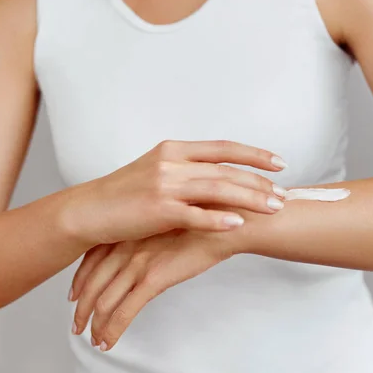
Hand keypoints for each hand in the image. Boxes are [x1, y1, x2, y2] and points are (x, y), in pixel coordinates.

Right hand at [60, 140, 286, 246]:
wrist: (88, 210)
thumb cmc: (124, 193)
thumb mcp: (156, 170)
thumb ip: (187, 170)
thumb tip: (220, 176)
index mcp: (174, 149)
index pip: (223, 148)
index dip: (254, 155)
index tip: (280, 163)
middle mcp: (172, 162)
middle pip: (226, 170)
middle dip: (259, 182)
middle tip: (284, 194)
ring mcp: (164, 185)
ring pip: (217, 190)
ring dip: (249, 199)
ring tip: (274, 208)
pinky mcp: (157, 209)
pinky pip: (194, 215)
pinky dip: (218, 219)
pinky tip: (239, 224)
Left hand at [69, 228, 241, 350]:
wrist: (228, 222)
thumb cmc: (207, 220)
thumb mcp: (172, 220)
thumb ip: (155, 233)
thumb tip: (152, 245)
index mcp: (131, 230)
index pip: (92, 258)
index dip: (80, 279)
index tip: (73, 294)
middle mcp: (128, 246)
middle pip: (92, 282)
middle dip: (80, 307)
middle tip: (76, 323)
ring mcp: (139, 263)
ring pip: (104, 300)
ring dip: (93, 323)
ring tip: (93, 338)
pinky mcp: (154, 280)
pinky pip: (124, 311)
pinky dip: (111, 329)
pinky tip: (108, 342)